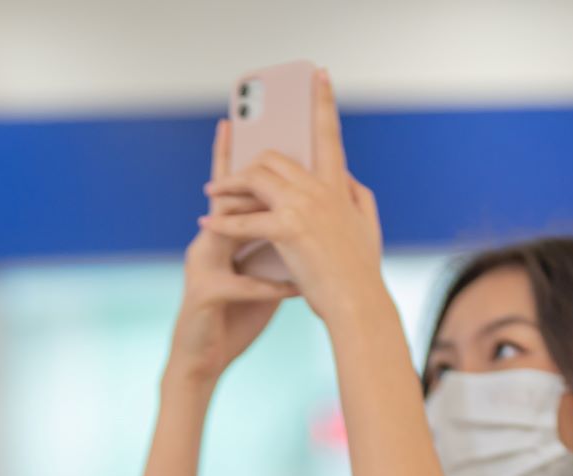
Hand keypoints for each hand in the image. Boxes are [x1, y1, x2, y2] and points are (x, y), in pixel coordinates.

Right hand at [167, 118, 300, 381]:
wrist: (202, 362)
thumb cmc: (234, 317)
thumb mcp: (258, 274)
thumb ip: (274, 244)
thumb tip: (307, 219)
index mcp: (222, 236)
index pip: (234, 189)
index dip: (235, 156)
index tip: (240, 121)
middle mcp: (207, 243)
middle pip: (226, 198)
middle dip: (243, 172)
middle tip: (261, 141)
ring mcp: (203, 266)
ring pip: (231, 234)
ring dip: (259, 223)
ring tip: (285, 212)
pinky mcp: (205, 294)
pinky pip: (243, 284)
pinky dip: (271, 286)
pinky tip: (294, 288)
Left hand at [199, 70, 384, 327]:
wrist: (358, 304)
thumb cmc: (360, 272)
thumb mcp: (367, 226)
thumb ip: (357, 196)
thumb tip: (347, 178)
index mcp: (339, 186)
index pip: (330, 135)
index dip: (325, 102)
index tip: (319, 74)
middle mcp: (321, 189)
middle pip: (275, 158)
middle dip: (248, 163)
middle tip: (229, 176)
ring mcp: (304, 206)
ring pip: (256, 178)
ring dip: (229, 185)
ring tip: (211, 194)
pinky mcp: (288, 229)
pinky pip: (245, 219)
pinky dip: (222, 222)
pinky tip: (205, 223)